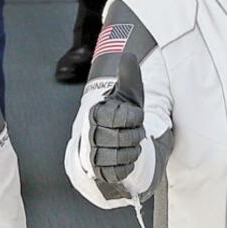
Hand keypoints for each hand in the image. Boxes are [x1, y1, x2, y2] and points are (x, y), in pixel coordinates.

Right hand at [88, 53, 144, 184]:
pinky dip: (127, 166)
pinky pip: (118, 171)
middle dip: (135, 135)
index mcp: (96, 113)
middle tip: (132, 132)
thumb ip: (129, 76)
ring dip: (133, 151)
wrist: (110, 141)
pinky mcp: (98, 171)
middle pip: (124, 138)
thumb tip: (127, 56)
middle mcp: (91, 133)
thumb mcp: (128, 95)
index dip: (135, 118)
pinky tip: (125, 158)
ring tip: (129, 145)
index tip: (135, 116)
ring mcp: (93, 154)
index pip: (123, 117)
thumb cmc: (121, 115)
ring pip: (123, 156)